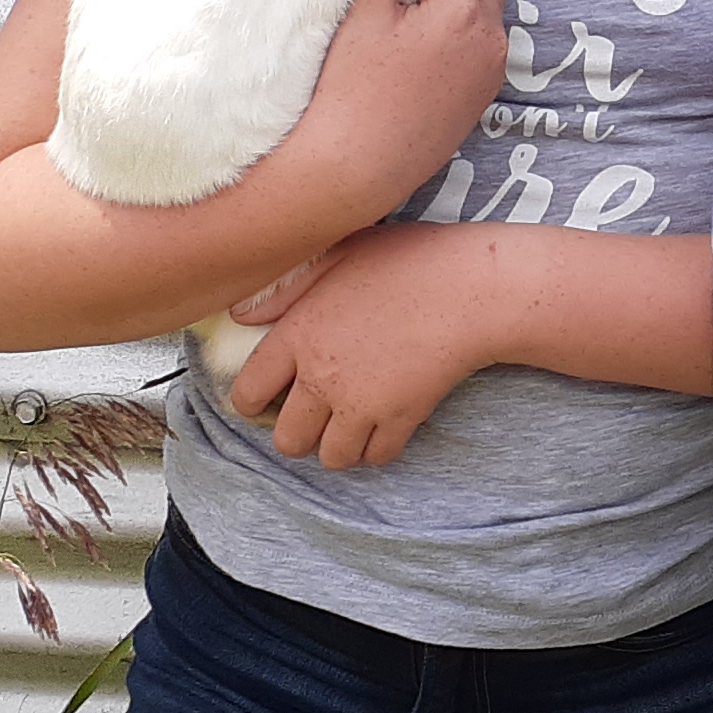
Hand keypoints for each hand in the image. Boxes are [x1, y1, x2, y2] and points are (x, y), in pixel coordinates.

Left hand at [225, 225, 490, 469]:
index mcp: (299, 335)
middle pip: (287, 440)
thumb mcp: (338, 254)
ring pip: (332, 458)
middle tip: (315, 415)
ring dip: (339, 445)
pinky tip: (387, 421)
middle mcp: (322, 378)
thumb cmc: (408, 260)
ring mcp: (362, 405)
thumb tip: (241, 315)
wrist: (471, 288)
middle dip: (297, 433)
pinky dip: (379, 448)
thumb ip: (286, 287)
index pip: (248, 392)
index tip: (267, 397)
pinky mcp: (401, 420)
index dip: (252, 401)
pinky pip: (378, 457)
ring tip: (352, 422)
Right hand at [267, 0, 502, 217]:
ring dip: (452, 11)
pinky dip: (456, 42)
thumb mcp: (364, 13)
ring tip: (403, 28)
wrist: (353, 170)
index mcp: (463, 10)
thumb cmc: (350, 91)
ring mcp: (491, 71)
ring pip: (480, 15)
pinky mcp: (483, 97)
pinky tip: (414, 58)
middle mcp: (490, 38)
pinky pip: (478, 49)